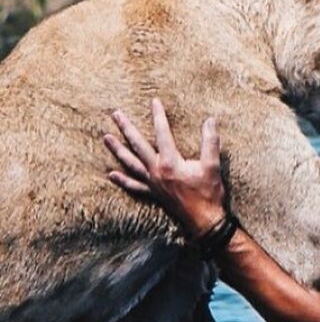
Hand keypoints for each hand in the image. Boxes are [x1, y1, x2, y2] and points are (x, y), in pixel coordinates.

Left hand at [104, 98, 227, 237]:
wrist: (204, 220)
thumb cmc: (209, 193)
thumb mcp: (212, 165)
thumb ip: (210, 142)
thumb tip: (210, 120)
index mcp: (170, 162)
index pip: (162, 133)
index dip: (158, 116)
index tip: (154, 101)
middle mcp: (157, 171)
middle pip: (138, 145)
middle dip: (126, 128)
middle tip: (116, 114)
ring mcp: (153, 183)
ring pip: (131, 163)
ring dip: (117, 150)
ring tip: (106, 137)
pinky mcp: (153, 194)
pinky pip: (134, 186)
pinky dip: (123, 180)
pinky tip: (111, 174)